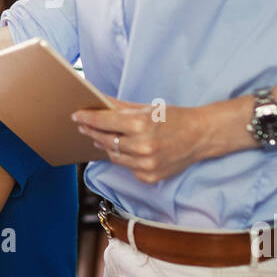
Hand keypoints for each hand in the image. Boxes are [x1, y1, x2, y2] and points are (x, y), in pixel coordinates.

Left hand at [73, 98, 216, 183]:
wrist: (201, 136)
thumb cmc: (174, 118)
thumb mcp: (146, 108)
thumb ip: (119, 106)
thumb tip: (97, 99)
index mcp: (140, 124)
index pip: (103, 122)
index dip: (87, 118)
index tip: (76, 116)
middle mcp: (142, 146)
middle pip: (105, 140)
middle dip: (93, 132)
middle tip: (83, 126)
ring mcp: (146, 165)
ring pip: (114, 156)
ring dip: (106, 146)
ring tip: (101, 137)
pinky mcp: (149, 177)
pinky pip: (127, 168)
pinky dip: (125, 158)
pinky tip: (125, 150)